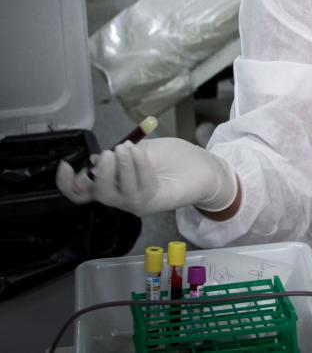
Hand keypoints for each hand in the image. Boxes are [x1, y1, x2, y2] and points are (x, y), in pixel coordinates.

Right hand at [56, 137, 237, 216]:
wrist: (206, 167)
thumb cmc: (175, 158)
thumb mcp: (143, 150)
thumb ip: (121, 155)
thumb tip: (96, 158)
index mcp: (115, 184)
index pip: (81, 192)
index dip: (66, 183)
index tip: (64, 164)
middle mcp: (122, 198)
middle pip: (94, 194)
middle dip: (99, 171)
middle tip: (112, 152)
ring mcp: (136, 203)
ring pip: (114, 193)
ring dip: (119, 166)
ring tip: (128, 149)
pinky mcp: (153, 204)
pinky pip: (137, 188)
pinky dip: (136, 167)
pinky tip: (141, 154)